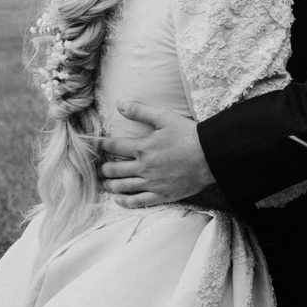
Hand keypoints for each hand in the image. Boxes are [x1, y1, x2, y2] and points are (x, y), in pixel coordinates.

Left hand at [98, 101, 214, 207]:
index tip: (97, 146)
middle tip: (100, 168)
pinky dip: (125, 202)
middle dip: (105, 168)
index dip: (103, 146)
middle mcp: (144, 167)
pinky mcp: (162, 195)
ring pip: (124, 187)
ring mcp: (152, 183)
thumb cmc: (187, 134)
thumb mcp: (164, 117)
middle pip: (116, 170)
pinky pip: (138, 201)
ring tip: (105, 183)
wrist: (209, 156)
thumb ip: (141, 111)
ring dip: (111, 185)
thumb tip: (119, 104)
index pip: (115, 147)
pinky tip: (119, 200)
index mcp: (143, 147)